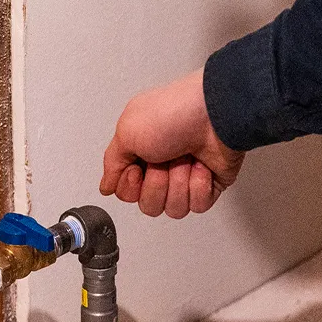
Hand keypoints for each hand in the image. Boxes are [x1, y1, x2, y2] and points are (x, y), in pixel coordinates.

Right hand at [100, 68, 244, 217]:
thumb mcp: (126, 132)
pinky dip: (199, 186)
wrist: (215, 114)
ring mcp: (187, 176)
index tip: (137, 168)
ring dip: (179, 183)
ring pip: (174, 209)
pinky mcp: (210, 184)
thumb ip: (112, 163)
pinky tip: (201, 166)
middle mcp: (162, 166)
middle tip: (165, 160)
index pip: (126, 193)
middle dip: (157, 184)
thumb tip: (106, 186)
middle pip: (149, 204)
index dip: (131, 186)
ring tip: (186, 159)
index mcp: (140, 152)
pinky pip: (198, 205)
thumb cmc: (174, 113)